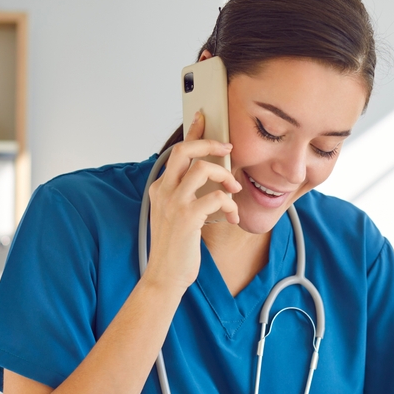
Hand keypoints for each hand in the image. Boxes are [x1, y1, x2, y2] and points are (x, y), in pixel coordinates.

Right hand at [143, 111, 240, 290]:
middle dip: (210, 144)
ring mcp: (174, 203)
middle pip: (185, 150)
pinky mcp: (188, 217)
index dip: (191, 132)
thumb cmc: (175, 248)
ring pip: (203, 169)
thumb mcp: (175, 216)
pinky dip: (230, 205)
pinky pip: (217, 197)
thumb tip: (212, 179)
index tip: (203, 118)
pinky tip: (232, 217)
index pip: (175, 151)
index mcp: (159, 188)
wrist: (165, 275)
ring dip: (226, 177)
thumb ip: (186, 196)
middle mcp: (163, 191)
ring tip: (233, 191)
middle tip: (228, 150)